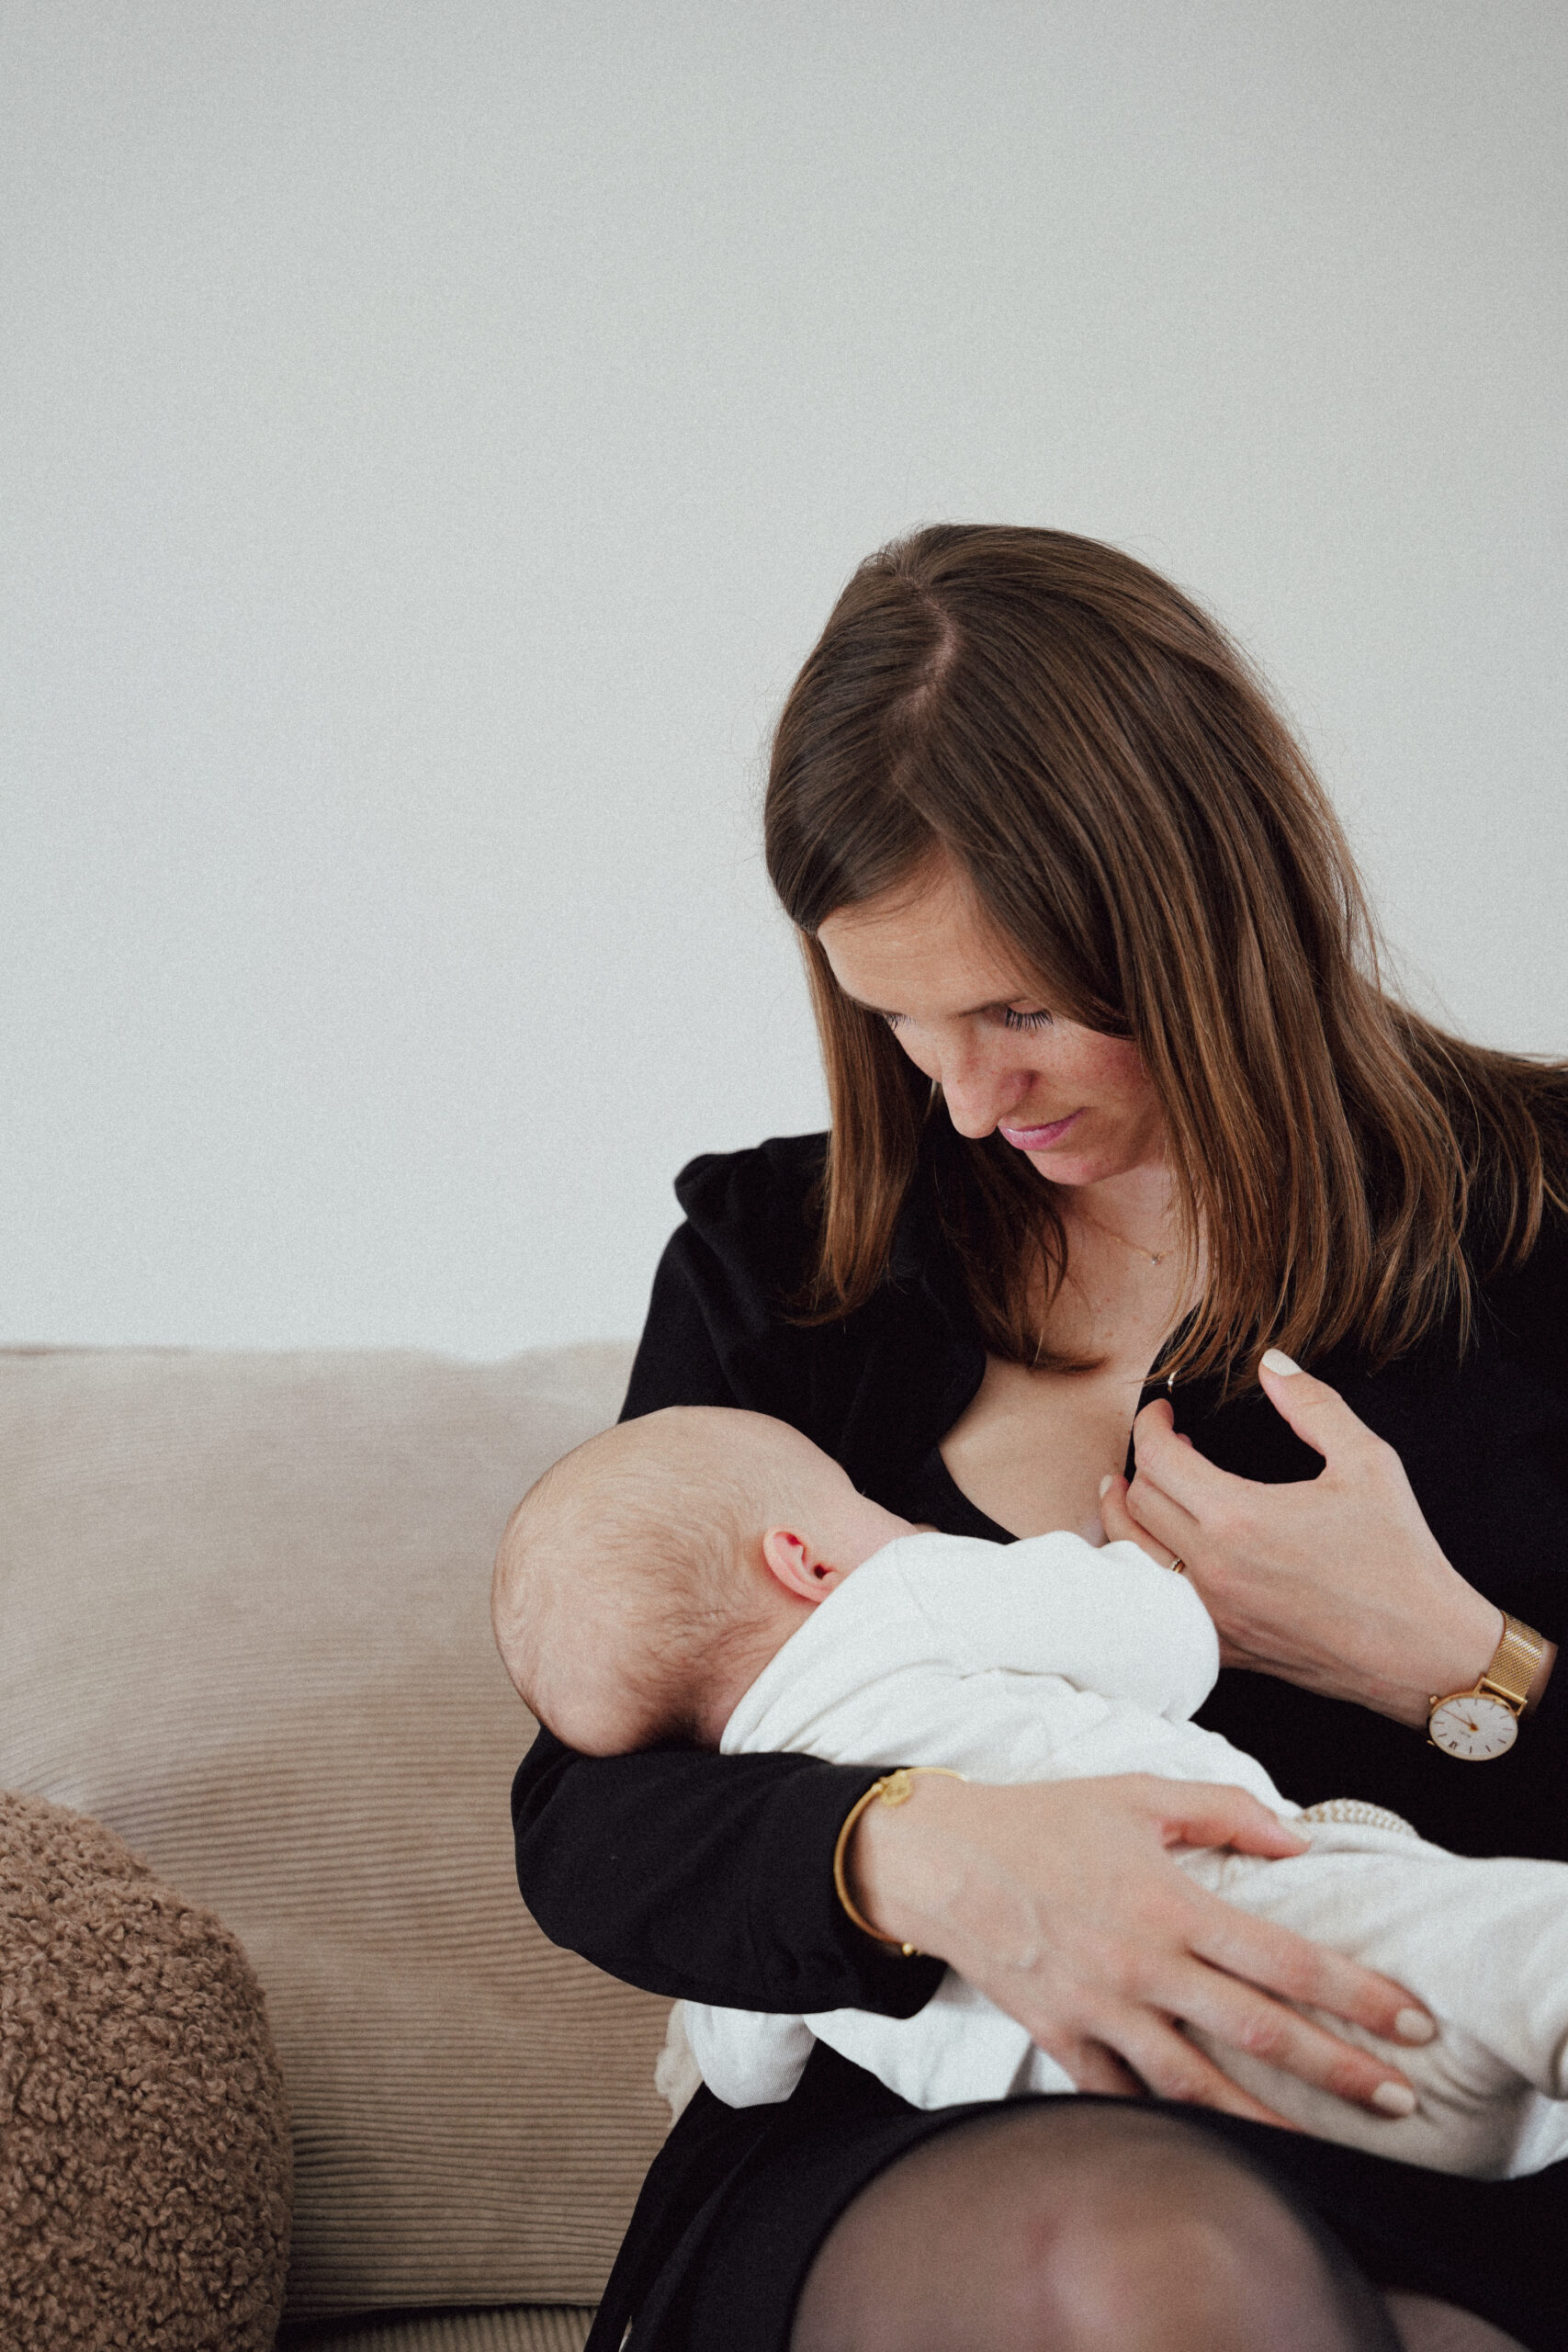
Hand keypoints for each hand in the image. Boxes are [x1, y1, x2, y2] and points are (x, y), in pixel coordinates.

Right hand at [850, 1772, 1431, 2123]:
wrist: (941, 1859)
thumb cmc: (1042, 1820)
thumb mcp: (1136, 1792)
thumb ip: (1224, 1809)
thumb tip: (1298, 1841)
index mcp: (1168, 1902)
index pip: (1284, 1958)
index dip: (1356, 1993)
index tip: (1412, 2020)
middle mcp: (1142, 1966)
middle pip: (1259, 2032)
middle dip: (1339, 2071)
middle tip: (1401, 2099)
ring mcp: (1101, 2012)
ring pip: (1199, 2085)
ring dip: (1271, 2122)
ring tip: (1326, 2149)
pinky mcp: (1062, 2041)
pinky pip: (1124, 2098)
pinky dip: (1170, 2126)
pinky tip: (1215, 2147)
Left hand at [1100, 1354, 1512, 1725]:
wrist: (1424, 1651)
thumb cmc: (1400, 1557)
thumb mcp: (1367, 1462)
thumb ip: (1311, 1404)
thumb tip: (1272, 1363)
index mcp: (1238, 1517)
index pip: (1158, 1458)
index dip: (1151, 1424)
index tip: (1163, 1411)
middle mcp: (1213, 1568)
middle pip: (1138, 1502)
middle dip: (1141, 1462)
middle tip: (1164, 1445)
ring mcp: (1214, 1613)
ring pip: (1133, 1558)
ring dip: (1122, 1516)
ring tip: (1125, 1490)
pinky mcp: (1224, 1647)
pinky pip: (1159, 1606)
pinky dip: (1143, 1572)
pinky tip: (1153, 1553)